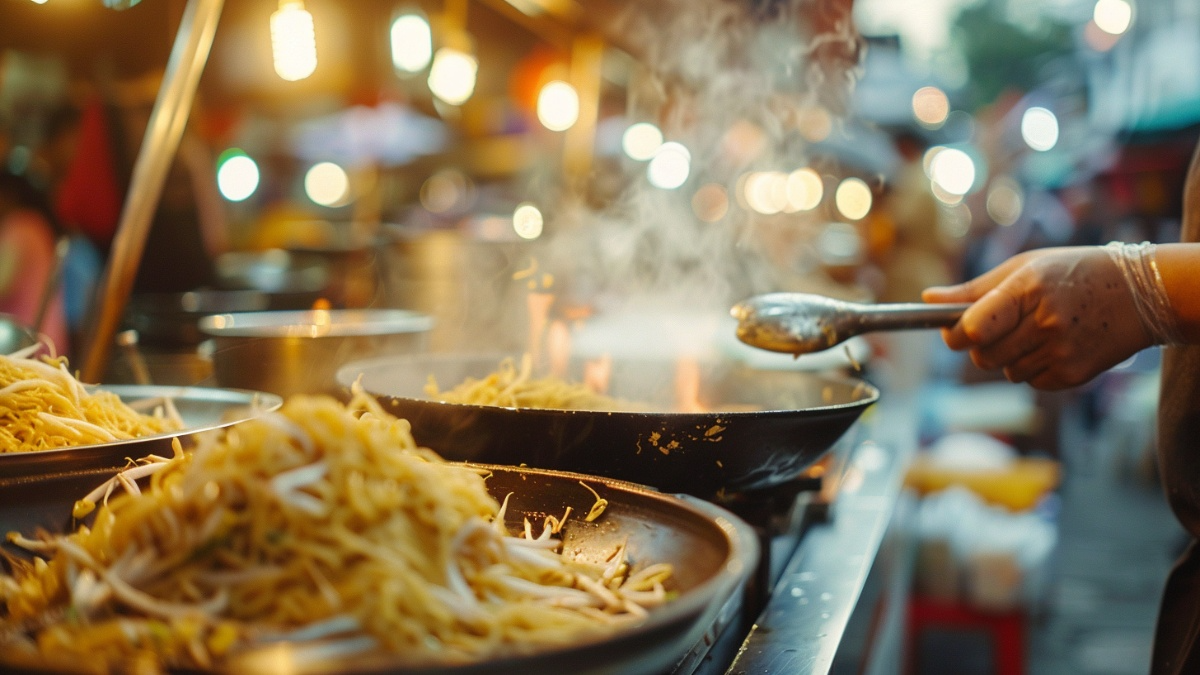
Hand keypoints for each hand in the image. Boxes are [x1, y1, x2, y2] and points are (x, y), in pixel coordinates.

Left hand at [922, 247, 1153, 389]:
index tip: (954, 330)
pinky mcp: (1072, 375)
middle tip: (999, 326)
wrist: (1140, 293)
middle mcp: (1045, 322)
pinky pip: (1029, 380)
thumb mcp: (1024, 267)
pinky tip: (1054, 344)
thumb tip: (927, 299)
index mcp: (1028, 289)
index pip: (974, 327)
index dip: (955, 333)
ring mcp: (1061, 352)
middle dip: (980, 345)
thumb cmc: (1072, 272)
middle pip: (982, 355)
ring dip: (1008, 356)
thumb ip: (973, 290)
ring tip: (1036, 329)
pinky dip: (1032, 367)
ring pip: (1004, 370)